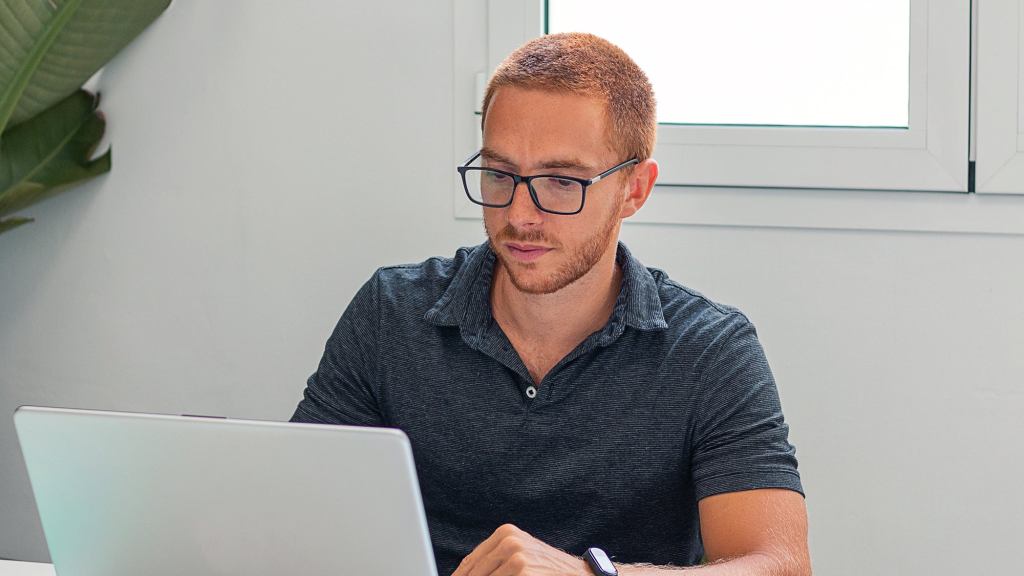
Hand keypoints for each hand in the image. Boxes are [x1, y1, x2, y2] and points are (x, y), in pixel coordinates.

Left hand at [452, 523, 590, 575]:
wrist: (578, 575)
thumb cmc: (547, 569)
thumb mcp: (520, 554)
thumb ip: (494, 561)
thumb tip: (464, 574)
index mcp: (505, 533)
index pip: (470, 563)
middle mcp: (509, 542)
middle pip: (474, 574)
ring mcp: (516, 558)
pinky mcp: (523, 574)